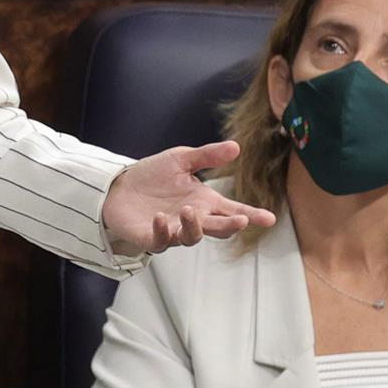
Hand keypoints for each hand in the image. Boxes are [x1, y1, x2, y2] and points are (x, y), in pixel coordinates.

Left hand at [100, 140, 275, 254]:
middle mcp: (193, 219)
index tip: (269, 218)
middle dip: (231, 225)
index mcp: (204, 202)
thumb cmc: (152, 175)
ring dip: (195, 226)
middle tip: (241, 219)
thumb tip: (236, 146)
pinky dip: (163, 231)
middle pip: (218, 228)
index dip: (251, 215)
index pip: (232, 210)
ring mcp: (174, 231)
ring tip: (190, 210)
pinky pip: (161, 241)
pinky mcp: (152, 237)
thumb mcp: (180, 160)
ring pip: (192, 238)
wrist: (117, 187)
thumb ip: (207, 156)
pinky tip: (161, 217)